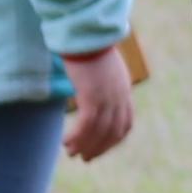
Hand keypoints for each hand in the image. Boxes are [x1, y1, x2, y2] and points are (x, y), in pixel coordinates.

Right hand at [61, 42, 138, 163]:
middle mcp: (119, 96)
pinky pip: (87, 124)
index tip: (100, 149)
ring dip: (85, 145)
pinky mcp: (92, 95)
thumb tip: (91, 91)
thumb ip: (102, 84)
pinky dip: (77, 136)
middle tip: (84, 158)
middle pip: (114, 131)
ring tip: (71, 153)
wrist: (84, 34)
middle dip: (99, 148)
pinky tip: (66, 141)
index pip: (125, 123)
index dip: (113, 140)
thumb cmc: (88, 48)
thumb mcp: (102, 70)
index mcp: (124, 91)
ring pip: (99, 131)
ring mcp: (107, 96)